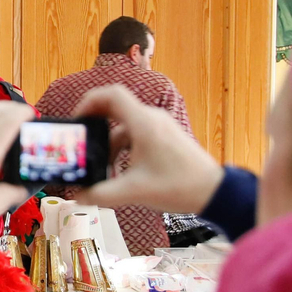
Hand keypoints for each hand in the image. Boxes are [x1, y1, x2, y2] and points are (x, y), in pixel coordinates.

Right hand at [71, 85, 224, 213]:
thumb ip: (101, 194)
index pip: (111, 94)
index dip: (89, 101)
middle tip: (83, 141)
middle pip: (116, 109)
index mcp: (143, 124)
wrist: (214, 191)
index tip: (78, 119)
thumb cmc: (180, 187)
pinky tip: (122, 170)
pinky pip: (137, 134)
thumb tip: (77, 197)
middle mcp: (152, 119)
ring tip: (104, 168)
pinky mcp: (166, 137)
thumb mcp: (135, 192)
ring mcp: (161, 126)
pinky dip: (124, 148)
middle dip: (96, 125)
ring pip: (125, 126)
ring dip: (110, 144)